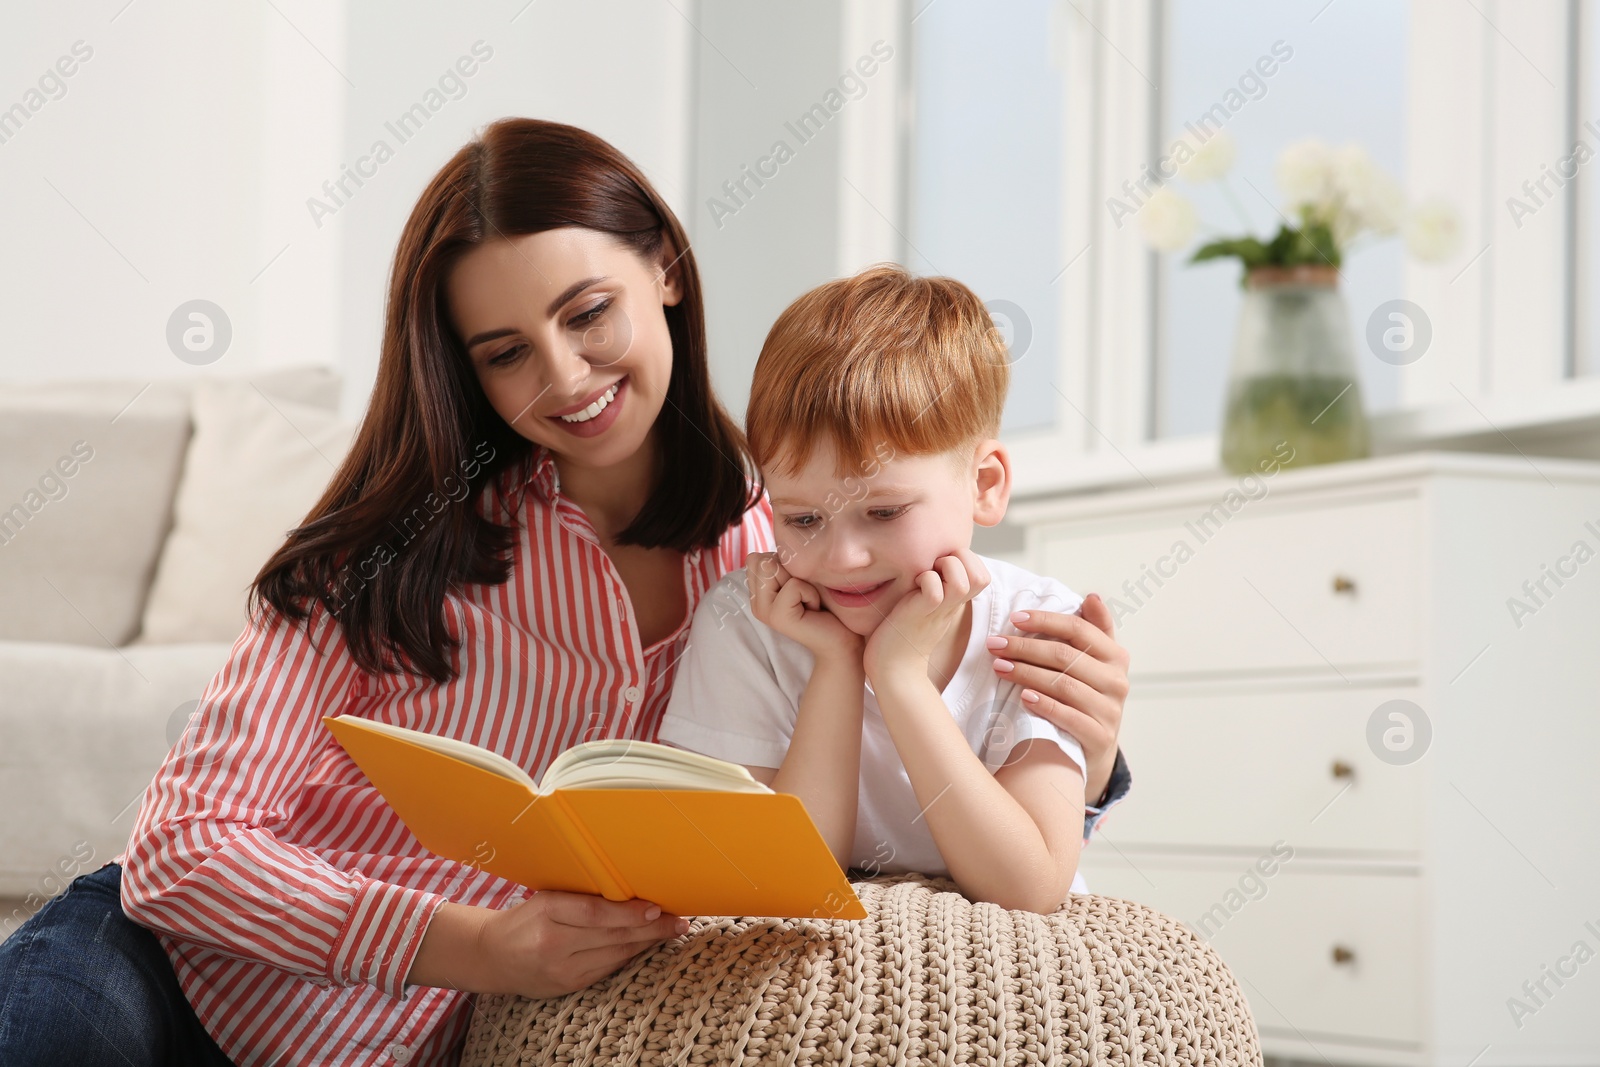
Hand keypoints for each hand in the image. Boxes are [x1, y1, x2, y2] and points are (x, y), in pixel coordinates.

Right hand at [479, 891, 689, 997]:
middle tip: (679, 920)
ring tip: (671, 930)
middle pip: (611, 935)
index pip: (596, 913)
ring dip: (647, 942)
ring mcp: (560, 969)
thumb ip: (581, 897)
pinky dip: (630, 955)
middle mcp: (552, 943)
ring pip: (614, 954)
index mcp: (546, 912)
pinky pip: (608, 969)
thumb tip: (628, 891)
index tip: (657, 907)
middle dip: (650, 928)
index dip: (630, 912)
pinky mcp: (568, 985)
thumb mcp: (546, 898)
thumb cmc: (524, 919)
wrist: (491, 956)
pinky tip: (646, 945)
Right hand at [747, 552, 862, 660]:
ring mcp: (764, 611)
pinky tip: (813, 609)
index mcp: (757, 593)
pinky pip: (793, 585)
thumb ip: (782, 563)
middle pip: (761, 562)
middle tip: (803, 594)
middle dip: (790, 570)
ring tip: (807, 600)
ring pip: (772, 568)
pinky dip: (810, 592)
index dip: (784, 564)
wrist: (841, 638)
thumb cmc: (826, 603)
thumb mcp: (801, 576)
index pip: (756, 559)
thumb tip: (779, 554)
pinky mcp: (778, 618)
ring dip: (800, 580)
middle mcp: (756, 603)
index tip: (799, 585)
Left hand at [863, 549, 989, 682]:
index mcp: (954, 602)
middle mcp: (952, 606)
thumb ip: (936, 586)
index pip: (982, 574)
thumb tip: (932, 562)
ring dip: (946, 567)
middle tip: (937, 566)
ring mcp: (938, 611)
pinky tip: (913, 588)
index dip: (968, 560)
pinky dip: (926, 581)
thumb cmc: (903, 633)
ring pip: (963, 581)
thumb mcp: (927, 605)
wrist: (894, 670)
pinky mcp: (920, 614)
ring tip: (927, 575)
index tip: (943, 565)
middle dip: (961, 559)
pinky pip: (935, 590)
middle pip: (981, 576)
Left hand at [987, 592, 1128, 803]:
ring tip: (1000, 667)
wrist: (1096, 747)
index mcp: (1115, 656)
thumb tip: (1091, 598)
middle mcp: (1117, 681)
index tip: (1014, 618)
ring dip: (1027, 674)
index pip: (1078, 629)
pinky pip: (1069, 717)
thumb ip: (1093, 630)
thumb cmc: (1088, 694)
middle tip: (994, 644)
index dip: (1045, 621)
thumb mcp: (1095, 662)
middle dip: (1025, 647)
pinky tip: (1023, 697)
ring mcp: (1110, 711)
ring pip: (1064, 685)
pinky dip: (1045, 705)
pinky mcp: (1100, 737)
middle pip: (1066, 656)